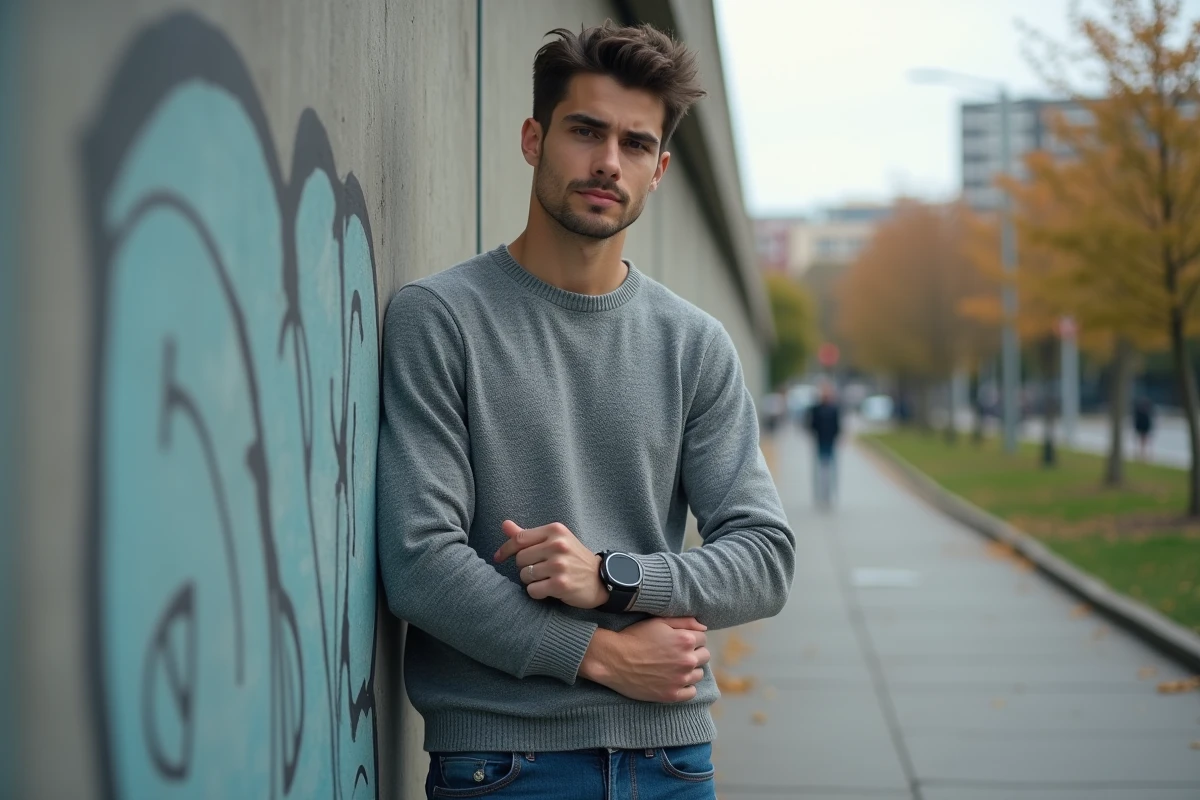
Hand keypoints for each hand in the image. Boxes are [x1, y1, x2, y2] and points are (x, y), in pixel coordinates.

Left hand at [493, 520, 608, 608]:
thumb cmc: (573, 558)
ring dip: (531, 581)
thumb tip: (504, 524)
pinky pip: (533, 590)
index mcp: (555, 530)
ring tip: (546, 579)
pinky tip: (548, 589)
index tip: (498, 558)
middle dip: (524, 567)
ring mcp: (560, 565)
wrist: (601, 578)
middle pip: (520, 559)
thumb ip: (528, 534)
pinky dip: (537, 592)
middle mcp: (558, 545)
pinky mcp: (561, 584)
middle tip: (539, 569)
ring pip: (525, 575)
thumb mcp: (555, 540)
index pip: (519, 538)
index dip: (505, 549)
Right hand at [580, 617, 709, 702]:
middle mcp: (687, 660)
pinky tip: (674, 680)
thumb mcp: (659, 621)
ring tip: (674, 667)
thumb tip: (704, 628)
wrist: (613, 659)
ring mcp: (680, 680)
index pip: (702, 638)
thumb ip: (685, 621)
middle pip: (704, 656)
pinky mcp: (672, 695)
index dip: (691, 638)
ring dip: (690, 670)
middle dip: (694, 652)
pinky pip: (691, 692)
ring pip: (698, 674)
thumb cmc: (635, 637)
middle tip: (676, 653)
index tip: (679, 641)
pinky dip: (685, 687)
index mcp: (686, 640)